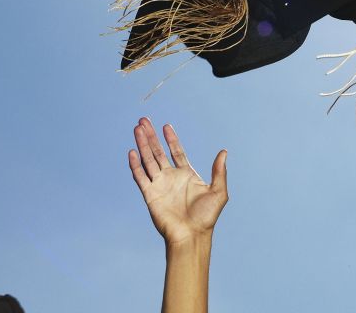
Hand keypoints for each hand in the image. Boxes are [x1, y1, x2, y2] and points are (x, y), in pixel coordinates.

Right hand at [128, 117, 227, 245]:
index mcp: (186, 175)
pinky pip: (140, 176)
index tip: (166, 126)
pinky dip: (135, 164)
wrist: (191, 236)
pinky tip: (132, 152)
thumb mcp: (218, 192)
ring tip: (137, 129)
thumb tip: (224, 152)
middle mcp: (171, 177)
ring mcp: (159, 185)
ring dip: (142, 144)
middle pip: (158, 152)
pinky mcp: (150, 195)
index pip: (176, 152)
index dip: (171, 138)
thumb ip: (219, 172)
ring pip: (148, 160)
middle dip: (151, 136)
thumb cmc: (206, 217)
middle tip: (144, 120)